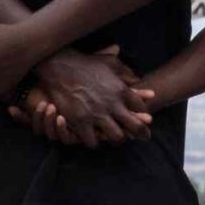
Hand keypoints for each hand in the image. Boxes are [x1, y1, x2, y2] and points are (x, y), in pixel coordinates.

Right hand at [6, 86, 75, 144]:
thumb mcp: (49, 89)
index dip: (19, 117)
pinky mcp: (77, 138)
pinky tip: (61, 118)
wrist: (92, 96)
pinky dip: (61, 129)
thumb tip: (13, 89)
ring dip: (49, 123)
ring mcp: (64, 134)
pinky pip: (66, 139)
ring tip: (52, 108)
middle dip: (38, 118)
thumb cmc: (69, 91)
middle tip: (42, 104)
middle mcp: (53, 128)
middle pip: (38, 130)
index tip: (12, 108)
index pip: (27, 121)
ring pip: (51, 136)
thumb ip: (35, 89)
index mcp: (45, 119)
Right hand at [33, 47, 152, 146]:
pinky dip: (94, 141)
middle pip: (135, 127)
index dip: (143, 114)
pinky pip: (93, 141)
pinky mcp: (80, 122)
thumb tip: (138, 80)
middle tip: (141, 136)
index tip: (145, 118)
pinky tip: (94, 137)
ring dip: (116, 138)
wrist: (59, 66)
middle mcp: (112, 104)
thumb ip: (126, 72)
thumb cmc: (86, 63)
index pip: (141, 108)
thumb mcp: (110, 62)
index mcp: (121, 90)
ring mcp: (96, 115)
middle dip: (140, 133)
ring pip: (115, 137)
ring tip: (115, 137)